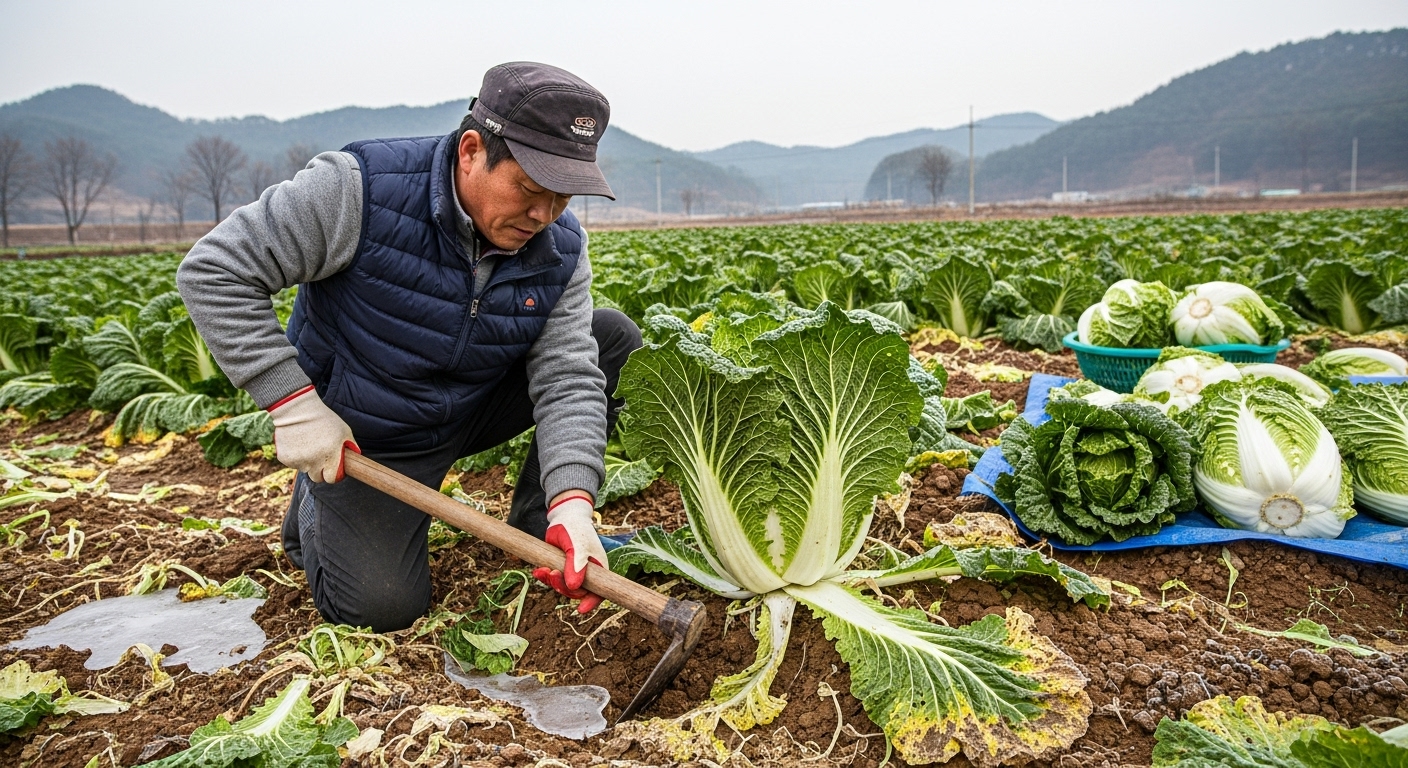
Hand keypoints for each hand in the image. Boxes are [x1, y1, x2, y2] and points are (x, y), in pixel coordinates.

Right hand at [268, 385, 358, 482]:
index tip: (332, 468)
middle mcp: (315, 461)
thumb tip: (356, 457)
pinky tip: (297, 442)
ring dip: (306, 461)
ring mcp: (299, 460)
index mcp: (331, 456)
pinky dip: (295, 456)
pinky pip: (293, 463)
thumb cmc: (324, 419)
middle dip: (319, 470)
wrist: (297, 409)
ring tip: (307, 443)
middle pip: (317, 478)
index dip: (333, 474)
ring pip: (304, 469)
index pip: (332, 479)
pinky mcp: (285, 458)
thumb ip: (350, 446)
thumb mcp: (343, 430)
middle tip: (319, 456)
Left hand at [533, 494, 606, 613]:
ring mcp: (573, 571)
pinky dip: (544, 577)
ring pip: (563, 587)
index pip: (599, 591)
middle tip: (553, 574)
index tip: (580, 609)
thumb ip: (576, 566)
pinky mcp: (560, 568)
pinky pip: (553, 580)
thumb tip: (575, 587)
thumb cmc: (576, 529)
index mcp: (598, 568)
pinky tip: (538, 570)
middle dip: (563, 587)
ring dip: (552, 582)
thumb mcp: (577, 546)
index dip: (592, 602)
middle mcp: (587, 572)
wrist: (564, 516)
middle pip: (577, 592)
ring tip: (543, 570)